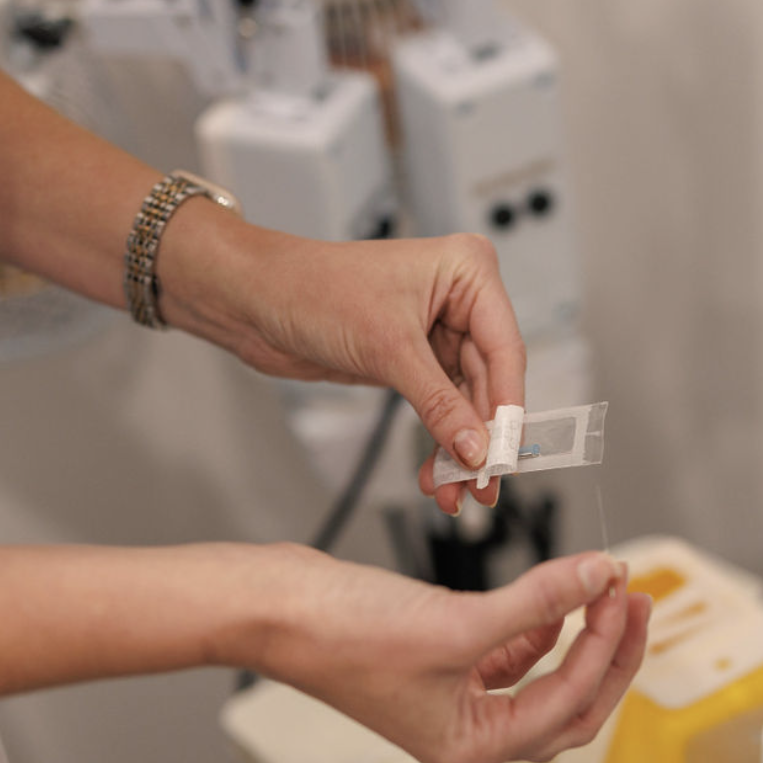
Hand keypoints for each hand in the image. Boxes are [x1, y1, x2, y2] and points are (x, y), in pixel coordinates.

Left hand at [164, 222, 523, 514]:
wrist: (255, 301)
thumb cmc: (311, 288)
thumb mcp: (387, 348)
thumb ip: (440, 404)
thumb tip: (475, 449)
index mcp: (467, 271)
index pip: (505, 349)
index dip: (506, 408)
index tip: (503, 455)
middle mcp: (460, 299)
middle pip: (490, 381)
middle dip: (481, 438)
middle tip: (480, 485)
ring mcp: (438, 330)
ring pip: (466, 402)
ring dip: (459, 449)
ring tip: (453, 491)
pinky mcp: (415, 358)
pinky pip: (442, 407)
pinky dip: (438, 441)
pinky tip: (435, 472)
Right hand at [244, 548, 649, 762]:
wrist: (276, 608)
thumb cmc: (343, 635)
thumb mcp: (459, 620)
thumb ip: (539, 600)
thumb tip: (600, 576)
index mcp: (472, 749)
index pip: (567, 702)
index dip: (602, 644)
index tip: (619, 590)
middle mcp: (468, 736)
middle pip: (569, 705)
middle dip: (608, 653)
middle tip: (635, 601)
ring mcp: (455, 702)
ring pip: (544, 679)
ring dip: (578, 634)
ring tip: (605, 585)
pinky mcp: (443, 664)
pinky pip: (511, 654)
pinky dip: (538, 626)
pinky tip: (557, 594)